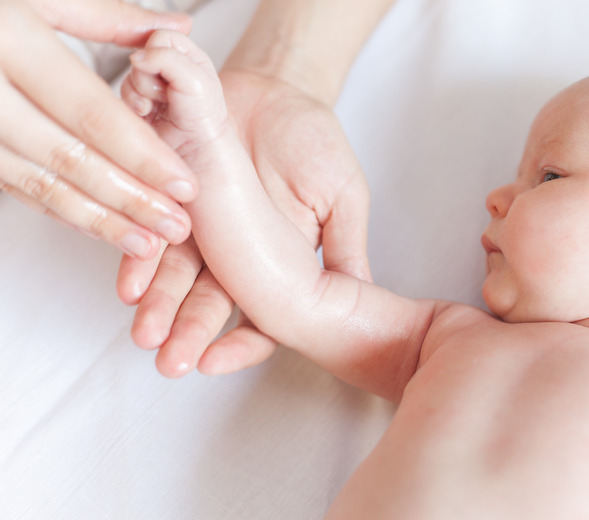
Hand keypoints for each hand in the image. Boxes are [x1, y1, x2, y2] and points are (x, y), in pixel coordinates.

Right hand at [0, 0, 196, 258]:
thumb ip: (108, 16)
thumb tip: (176, 28)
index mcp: (8, 40)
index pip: (89, 113)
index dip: (141, 155)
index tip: (184, 185)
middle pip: (69, 158)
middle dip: (129, 200)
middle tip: (176, 227)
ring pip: (40, 183)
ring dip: (98, 220)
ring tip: (147, 243)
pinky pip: (16, 186)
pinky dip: (61, 209)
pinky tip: (100, 227)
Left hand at [117, 68, 370, 376]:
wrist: (276, 85)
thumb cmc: (315, 141)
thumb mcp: (342, 194)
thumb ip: (344, 245)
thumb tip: (359, 297)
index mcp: (277, 261)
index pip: (261, 315)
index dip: (242, 343)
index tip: (217, 363)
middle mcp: (233, 253)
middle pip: (210, 302)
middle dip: (190, 333)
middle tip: (171, 363)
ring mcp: (201, 226)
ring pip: (176, 274)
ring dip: (159, 304)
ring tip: (145, 332)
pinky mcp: (170, 193)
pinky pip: (152, 228)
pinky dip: (140, 255)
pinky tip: (129, 281)